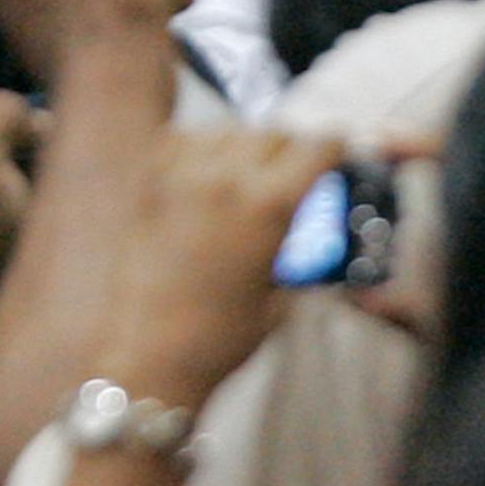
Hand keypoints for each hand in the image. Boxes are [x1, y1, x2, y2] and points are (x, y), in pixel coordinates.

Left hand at [94, 126, 339, 411]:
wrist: (150, 355)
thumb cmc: (221, 338)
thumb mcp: (279, 298)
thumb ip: (295, 257)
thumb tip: (304, 241)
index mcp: (269, 206)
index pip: (315, 148)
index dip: (332, 148)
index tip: (335, 151)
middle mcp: (227, 178)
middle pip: (272, 133)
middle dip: (290, 147)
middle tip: (293, 168)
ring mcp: (182, 175)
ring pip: (227, 130)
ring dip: (246, 143)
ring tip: (249, 169)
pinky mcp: (149, 183)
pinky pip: (181, 140)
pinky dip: (200, 146)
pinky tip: (206, 169)